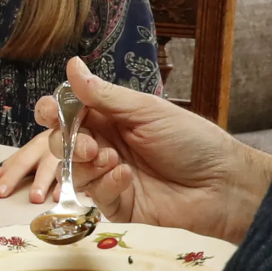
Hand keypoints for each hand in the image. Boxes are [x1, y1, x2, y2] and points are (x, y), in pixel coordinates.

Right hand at [0, 58, 271, 242]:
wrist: (222, 183)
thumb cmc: (192, 140)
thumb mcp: (146, 111)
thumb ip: (104, 95)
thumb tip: (72, 66)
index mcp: (111, 118)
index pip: (69, 113)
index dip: (53, 112)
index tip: (49, 112)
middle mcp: (106, 145)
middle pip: (63, 144)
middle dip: (67, 142)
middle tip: (87, 145)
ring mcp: (110, 176)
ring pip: (74, 172)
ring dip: (86, 165)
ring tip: (111, 160)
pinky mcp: (119, 205)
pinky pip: (97, 197)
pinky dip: (107, 186)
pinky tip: (127, 177)